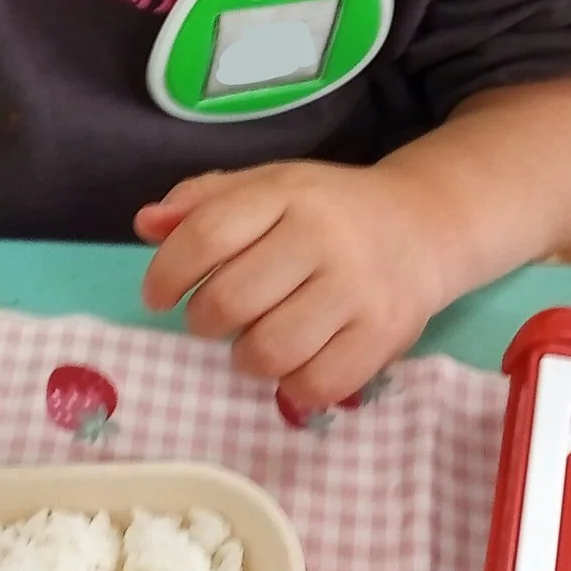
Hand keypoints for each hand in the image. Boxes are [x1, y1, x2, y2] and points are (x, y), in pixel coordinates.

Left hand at [135, 161, 446, 413]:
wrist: (424, 225)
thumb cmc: (327, 210)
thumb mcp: (268, 186)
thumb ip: (204, 202)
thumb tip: (146, 224)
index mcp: (287, 192)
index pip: (207, 235)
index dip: (167, 273)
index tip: (159, 296)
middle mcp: (323, 236)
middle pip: (230, 301)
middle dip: (206, 321)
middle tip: (216, 318)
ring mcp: (358, 289)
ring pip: (268, 351)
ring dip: (246, 356)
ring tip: (257, 340)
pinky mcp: (385, 335)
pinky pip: (316, 385)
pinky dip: (292, 384)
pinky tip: (295, 363)